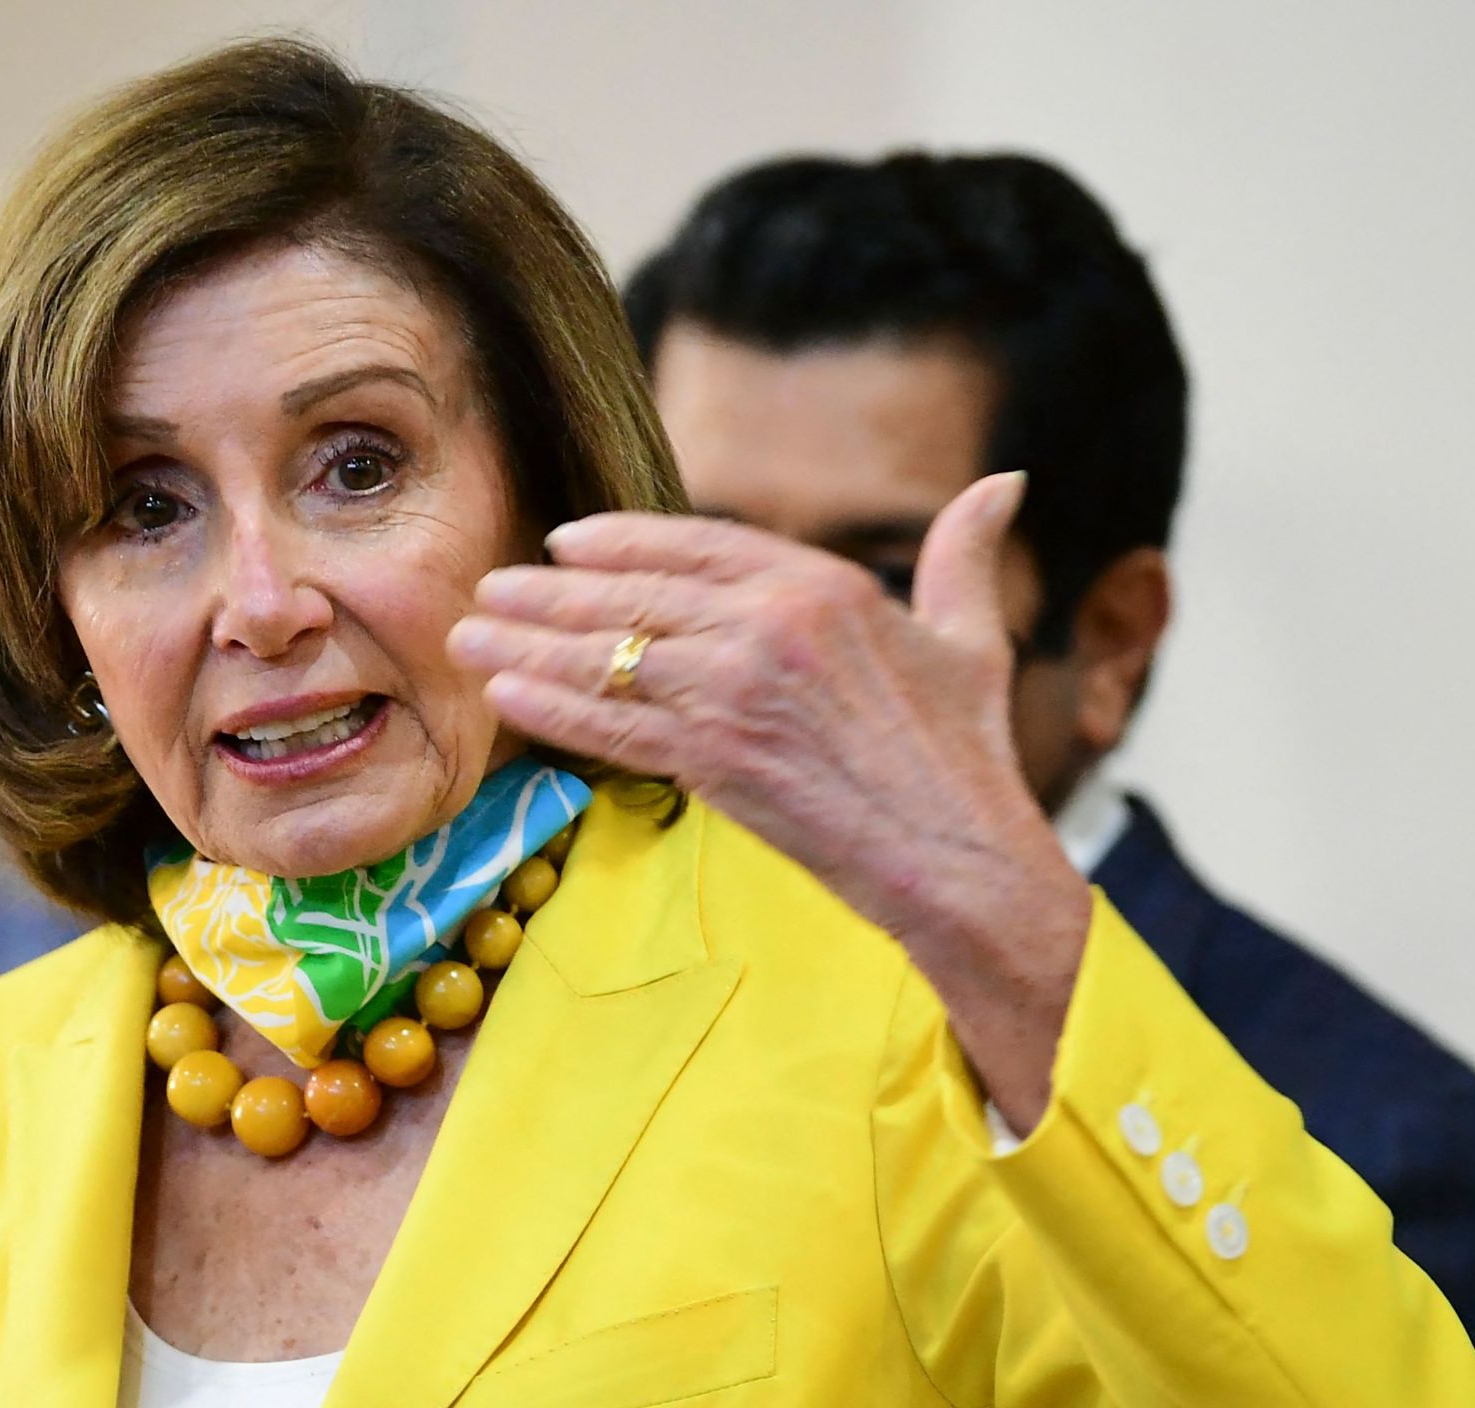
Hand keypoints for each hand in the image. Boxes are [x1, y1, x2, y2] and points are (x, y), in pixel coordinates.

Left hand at [447, 472, 1091, 1129]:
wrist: (960, 858)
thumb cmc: (967, 757)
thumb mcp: (971, 638)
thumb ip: (964, 556)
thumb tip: (1004, 482)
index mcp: (826, 584)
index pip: (695, 543)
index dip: (620, 541)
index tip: (564, 542)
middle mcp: (773, 623)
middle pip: (633, 596)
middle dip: (549, 593)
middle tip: (488, 588)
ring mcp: (739, 689)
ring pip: (609, 656)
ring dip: (527, 646)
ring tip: (469, 638)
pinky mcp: (716, 758)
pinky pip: (612, 724)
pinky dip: (550, 708)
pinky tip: (503, 696)